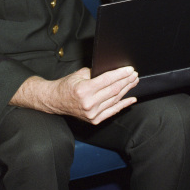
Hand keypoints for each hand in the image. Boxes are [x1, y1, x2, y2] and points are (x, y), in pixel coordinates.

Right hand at [11, 66, 138, 124]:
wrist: (55, 101)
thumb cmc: (67, 86)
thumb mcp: (80, 74)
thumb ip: (96, 73)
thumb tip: (113, 71)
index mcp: (84, 90)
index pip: (108, 80)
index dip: (121, 74)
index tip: (130, 69)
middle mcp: (89, 103)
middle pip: (114, 90)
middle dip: (126, 81)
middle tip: (134, 75)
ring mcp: (92, 113)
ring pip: (115, 100)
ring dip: (127, 90)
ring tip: (134, 82)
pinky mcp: (94, 120)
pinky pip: (112, 111)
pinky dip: (123, 104)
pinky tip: (132, 98)